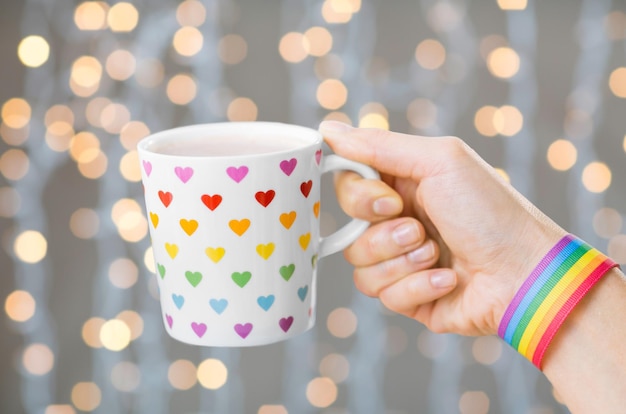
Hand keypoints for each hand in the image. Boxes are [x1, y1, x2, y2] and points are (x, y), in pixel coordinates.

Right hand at [321, 121, 566, 335]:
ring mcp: (402, 261)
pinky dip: (418, 286)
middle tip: (419, 228)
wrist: (525, 274)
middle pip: (348, 228)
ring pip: (360, 265)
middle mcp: (398, 222)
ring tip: (439, 255)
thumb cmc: (490, 211)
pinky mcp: (408, 297)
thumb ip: (378, 145)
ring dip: (403, 261)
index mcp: (402, 185)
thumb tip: (326, 129)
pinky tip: (449, 280)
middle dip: (384, 233)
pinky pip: (382, 296)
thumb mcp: (438, 161)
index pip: (348, 185)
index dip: (358, 196)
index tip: (388, 200)